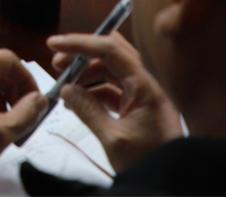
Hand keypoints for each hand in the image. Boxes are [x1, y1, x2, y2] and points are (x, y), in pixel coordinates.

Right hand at [44, 31, 181, 173]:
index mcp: (145, 86)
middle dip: (83, 56)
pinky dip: (95, 91)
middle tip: (57, 63)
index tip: (54, 43)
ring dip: (87, 75)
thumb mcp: (113, 139)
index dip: (80, 43)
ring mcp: (145, 96)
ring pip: (112, 72)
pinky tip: (78, 102)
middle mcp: (147, 84)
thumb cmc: (147, 162)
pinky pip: (115, 90)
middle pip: (112, 55)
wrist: (171, 182)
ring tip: (65, 88)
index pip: (110, 50)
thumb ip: (88, 110)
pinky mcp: (141, 109)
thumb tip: (66, 89)